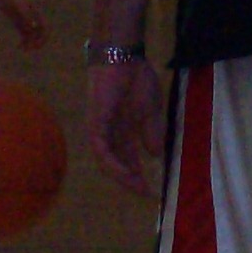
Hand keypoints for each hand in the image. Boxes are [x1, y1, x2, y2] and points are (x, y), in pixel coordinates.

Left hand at [0, 0, 47, 50]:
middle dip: (38, 41)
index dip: (44, 36)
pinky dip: (23, 41)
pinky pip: (23, 34)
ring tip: (25, 50)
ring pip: (31, 35)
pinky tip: (19, 46)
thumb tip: (33, 27)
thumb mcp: (17, 6)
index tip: (38, 43)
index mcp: (35, 13)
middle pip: (40, 32)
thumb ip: (26, 16)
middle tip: (32, 49)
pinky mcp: (17, 22)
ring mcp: (24, 20)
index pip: (45, 27)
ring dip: (30, 43)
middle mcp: (31, 17)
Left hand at [88, 60, 165, 199]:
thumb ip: (153, 132)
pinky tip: (126, 173)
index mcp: (124, 130)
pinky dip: (113, 163)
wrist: (123, 58)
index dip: (139, 175)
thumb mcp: (151, 110)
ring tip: (138, 187)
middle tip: (146, 194)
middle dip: (131, 180)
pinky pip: (101, 151)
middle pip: (117, 164)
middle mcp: (110, 134)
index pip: (128, 159)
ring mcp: (101, 130)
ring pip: (107, 161)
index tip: (152, 190)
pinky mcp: (95, 124)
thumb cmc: (137, 78)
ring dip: (122, 176)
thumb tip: (156, 155)